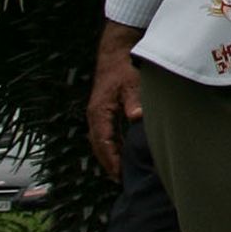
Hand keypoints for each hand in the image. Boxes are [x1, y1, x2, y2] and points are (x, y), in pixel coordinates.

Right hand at [86, 22, 144, 178]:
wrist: (116, 50)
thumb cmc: (124, 66)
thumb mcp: (132, 83)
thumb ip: (134, 101)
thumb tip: (135, 118)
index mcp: (99, 112)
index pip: (103, 143)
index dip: (111, 160)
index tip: (119, 176)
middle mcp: (95, 115)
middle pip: (99, 146)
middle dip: (108, 163)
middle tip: (121, 181)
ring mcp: (98, 113)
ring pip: (102, 141)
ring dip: (110, 156)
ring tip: (121, 173)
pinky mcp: (104, 110)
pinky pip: (106, 133)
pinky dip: (113, 145)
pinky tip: (123, 152)